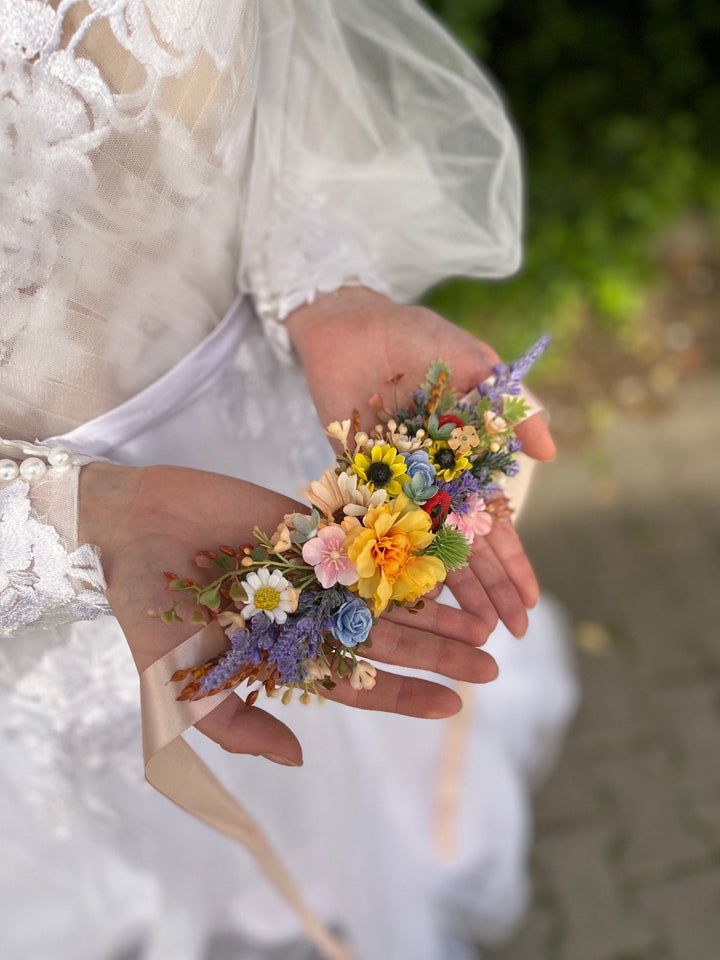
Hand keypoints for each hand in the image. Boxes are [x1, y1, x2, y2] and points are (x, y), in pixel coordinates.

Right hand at [80, 462, 498, 765]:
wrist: (130, 527)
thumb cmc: (148, 612)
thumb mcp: (181, 686)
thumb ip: (237, 724)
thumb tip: (301, 760)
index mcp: (285, 655)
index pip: (358, 683)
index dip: (406, 696)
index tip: (454, 705)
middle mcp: (308, 615)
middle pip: (386, 640)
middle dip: (437, 655)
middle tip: (491, 666)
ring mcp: (312, 569)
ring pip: (385, 593)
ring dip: (433, 609)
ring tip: (484, 622)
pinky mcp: (308, 525)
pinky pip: (366, 541)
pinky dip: (404, 552)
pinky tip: (444, 562)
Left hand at [286, 287, 555, 639]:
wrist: (350, 321)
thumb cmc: (418, 337)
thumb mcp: (476, 366)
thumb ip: (511, 408)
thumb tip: (550, 454)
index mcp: (465, 462)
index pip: (495, 524)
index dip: (512, 564)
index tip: (528, 604)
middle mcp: (432, 483)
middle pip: (462, 548)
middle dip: (486, 591)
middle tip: (505, 637)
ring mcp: (392, 486)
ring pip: (421, 549)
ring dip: (443, 590)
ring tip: (461, 631)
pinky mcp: (351, 481)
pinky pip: (368, 530)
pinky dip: (382, 562)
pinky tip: (396, 601)